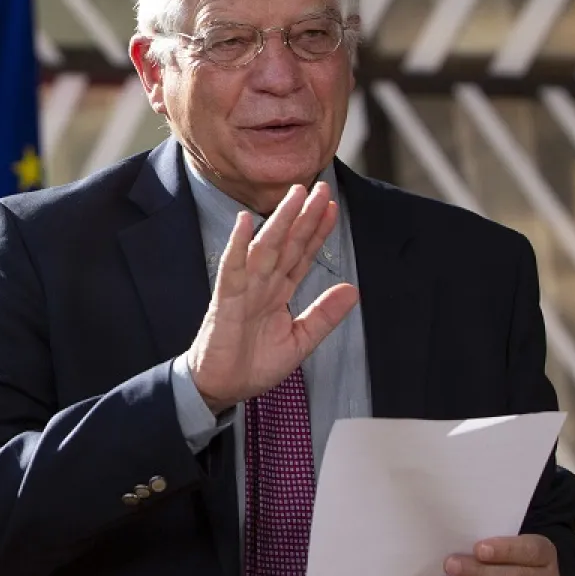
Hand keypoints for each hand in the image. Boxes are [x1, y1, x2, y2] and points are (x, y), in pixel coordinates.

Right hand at [186, 182, 358, 409]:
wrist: (221, 387)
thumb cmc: (252, 365)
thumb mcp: (300, 341)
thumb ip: (324, 315)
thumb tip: (353, 290)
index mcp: (279, 292)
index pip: (302, 254)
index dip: (317, 231)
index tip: (332, 207)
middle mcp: (263, 284)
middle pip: (287, 243)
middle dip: (304, 216)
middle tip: (320, 188)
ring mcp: (244, 289)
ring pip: (264, 248)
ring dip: (278, 222)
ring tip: (293, 196)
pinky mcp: (226, 300)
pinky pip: (232, 269)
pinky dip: (236, 246)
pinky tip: (243, 224)